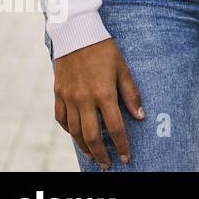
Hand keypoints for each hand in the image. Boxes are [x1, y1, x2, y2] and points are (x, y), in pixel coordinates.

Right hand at [52, 39, 144, 167]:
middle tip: (108, 164)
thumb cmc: (104, 49)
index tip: (126, 157)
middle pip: (92, 136)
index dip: (122, 144)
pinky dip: (69, 131)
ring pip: (74, 132)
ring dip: (84, 147)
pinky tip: (77, 136)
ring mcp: (68, 98)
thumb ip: (131, 93)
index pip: (115, 127)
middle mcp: (84, 99)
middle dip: (101, 154)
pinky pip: (61, 120)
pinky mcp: (58, 94)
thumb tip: (140, 116)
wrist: (76, 34)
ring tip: (94, 156)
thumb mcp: (123, 68)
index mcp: (104, 93)